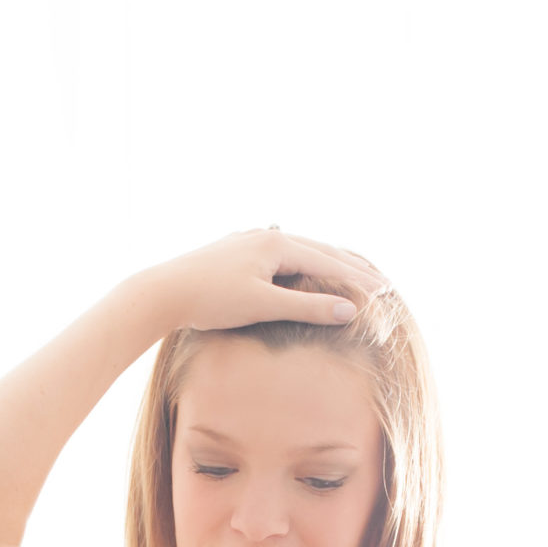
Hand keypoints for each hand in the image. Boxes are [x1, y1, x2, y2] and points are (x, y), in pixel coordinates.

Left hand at [131, 227, 389, 334]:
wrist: (162, 292)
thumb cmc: (210, 299)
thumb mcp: (263, 305)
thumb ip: (307, 307)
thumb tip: (348, 311)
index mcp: (277, 243)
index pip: (329, 262)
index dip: (358, 279)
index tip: (385, 292)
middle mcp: (267, 235)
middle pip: (320, 251)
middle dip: (351, 267)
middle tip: (382, 282)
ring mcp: (251, 241)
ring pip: (301, 251)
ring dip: (329, 263)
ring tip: (353, 274)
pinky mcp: (238, 252)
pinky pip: (282, 256)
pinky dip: (304, 264)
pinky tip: (305, 268)